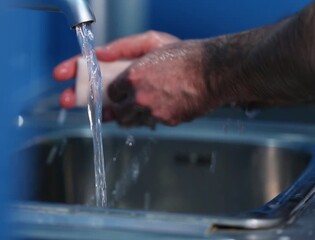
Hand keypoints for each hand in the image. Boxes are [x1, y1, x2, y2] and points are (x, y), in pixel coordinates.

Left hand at [106, 40, 223, 126]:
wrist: (216, 72)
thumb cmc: (187, 56)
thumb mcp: (152, 41)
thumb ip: (123, 47)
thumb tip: (100, 54)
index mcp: (134, 77)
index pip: (111, 92)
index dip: (116, 92)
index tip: (120, 90)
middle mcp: (141, 97)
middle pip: (119, 113)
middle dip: (120, 108)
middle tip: (125, 103)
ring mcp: (154, 112)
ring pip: (133, 122)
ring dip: (133, 117)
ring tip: (140, 107)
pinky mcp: (168, 122)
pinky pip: (153, 123)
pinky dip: (153, 118)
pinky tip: (160, 107)